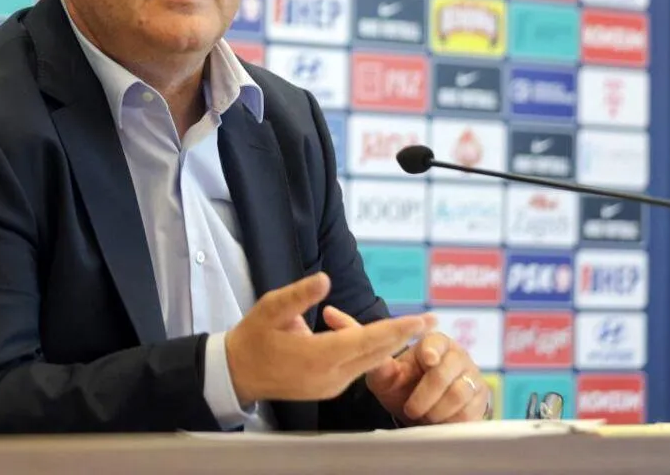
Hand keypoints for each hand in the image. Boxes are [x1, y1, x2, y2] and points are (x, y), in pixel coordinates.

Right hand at [224, 273, 432, 405]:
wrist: (236, 373)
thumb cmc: (252, 338)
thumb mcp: (270, 308)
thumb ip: (299, 294)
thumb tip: (326, 280)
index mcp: (317, 357)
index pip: (366, 341)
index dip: (396, 329)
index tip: (420, 320)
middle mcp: (329, 376)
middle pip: (376, 354)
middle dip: (406, 336)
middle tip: (433, 320)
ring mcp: (330, 386)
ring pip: (370, 363)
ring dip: (392, 344)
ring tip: (415, 326)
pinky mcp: (328, 388)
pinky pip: (358, 368)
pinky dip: (374, 352)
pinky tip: (385, 338)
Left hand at [323, 306, 488, 424]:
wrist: (427, 413)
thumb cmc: (402, 385)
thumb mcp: (382, 369)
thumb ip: (360, 341)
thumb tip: (329, 312)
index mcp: (433, 341)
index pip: (435, 341)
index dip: (430, 351)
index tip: (426, 361)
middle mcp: (457, 354)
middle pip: (445, 371)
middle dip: (425, 395)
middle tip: (411, 409)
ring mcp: (472, 375)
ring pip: (458, 393)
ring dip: (435, 410)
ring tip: (422, 414)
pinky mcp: (482, 399)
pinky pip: (470, 412)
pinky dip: (451, 420)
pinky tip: (440, 420)